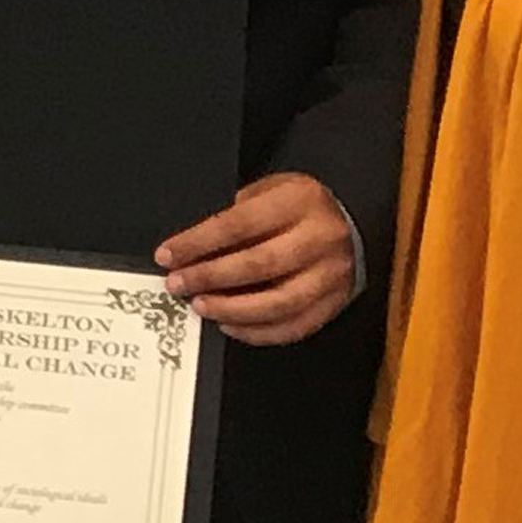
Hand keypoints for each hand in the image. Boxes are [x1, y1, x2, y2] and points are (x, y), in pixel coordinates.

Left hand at [157, 172, 357, 345]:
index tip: (168, 255)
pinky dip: (258, 332)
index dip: (198, 242)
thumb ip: (235, 214)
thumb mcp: (267, 191)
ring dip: (232, 309)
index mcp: (298, 202)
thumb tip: (192, 248)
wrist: (353, 222)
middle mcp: (319, 238)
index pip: (239, 224)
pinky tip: (231, 326)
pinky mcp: (336, 302)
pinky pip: (295, 326)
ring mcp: (331, 274)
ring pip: (279, 302)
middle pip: (259, 264)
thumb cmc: (299, 206)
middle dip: (210, 277)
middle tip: (179, 285)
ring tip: (201, 307)